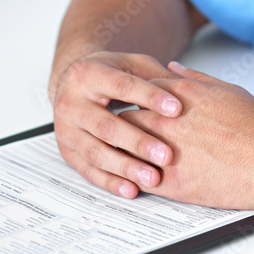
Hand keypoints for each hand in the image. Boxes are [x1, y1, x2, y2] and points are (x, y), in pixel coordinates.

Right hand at [51, 52, 183, 197]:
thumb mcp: (132, 65)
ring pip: (96, 152)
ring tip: (153, 177)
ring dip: (126, 167)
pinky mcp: (68, 151)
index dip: (150, 97)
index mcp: (88, 74)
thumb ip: (156, 76)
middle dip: (138, 142)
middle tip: (166, 154)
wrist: (74, 83)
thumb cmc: (110, 74)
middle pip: (106, 126)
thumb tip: (187, 86)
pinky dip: (111, 182)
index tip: (177, 109)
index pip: (122, 86)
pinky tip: (131, 188)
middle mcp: (71, 102)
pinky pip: (89, 171)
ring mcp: (67, 129)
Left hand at [118, 61, 253, 209]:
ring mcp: (165, 152)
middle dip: (123, 126)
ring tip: (124, 156)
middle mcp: (167, 121)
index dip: (133, 100)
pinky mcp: (171, 183)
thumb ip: (196, 78)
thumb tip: (174, 68)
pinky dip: (131, 178)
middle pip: (124, 119)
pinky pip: (136, 179)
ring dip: (123, 152)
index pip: (137, 91)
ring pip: (123, 150)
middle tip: (122, 133)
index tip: (131, 106)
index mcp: (180, 96)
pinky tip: (134, 178)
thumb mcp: (229, 90)